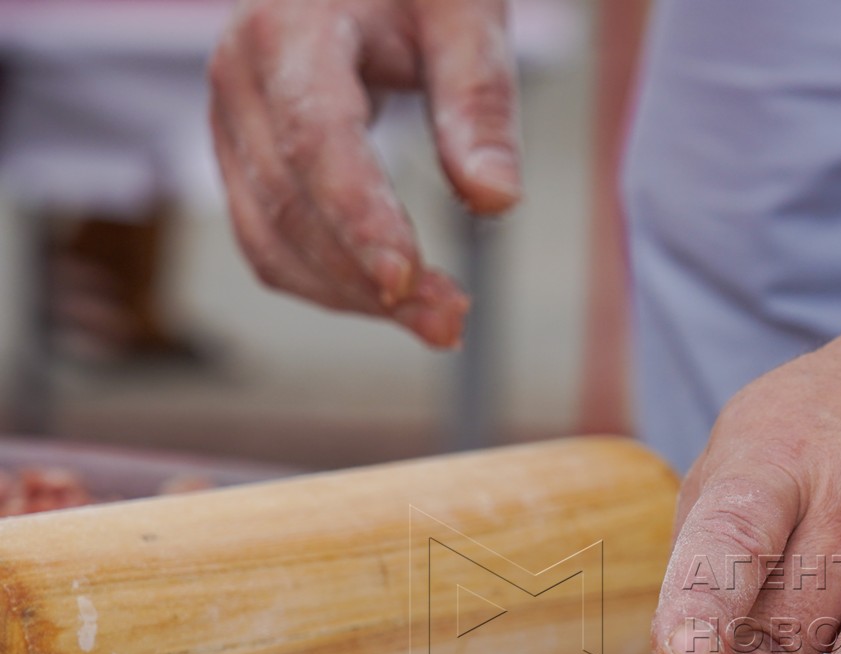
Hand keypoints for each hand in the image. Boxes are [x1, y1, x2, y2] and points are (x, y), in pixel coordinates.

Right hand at [208, 0, 521, 346]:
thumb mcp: (467, 19)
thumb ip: (479, 105)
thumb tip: (495, 201)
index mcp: (288, 30)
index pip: (316, 139)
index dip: (358, 216)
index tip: (407, 280)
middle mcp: (238, 76)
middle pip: (290, 202)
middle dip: (367, 276)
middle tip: (454, 321)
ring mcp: (229, 122)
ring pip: (270, 239)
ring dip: (350, 296)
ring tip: (441, 321)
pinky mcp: (240, 159)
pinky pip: (270, 242)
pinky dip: (330, 284)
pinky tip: (399, 301)